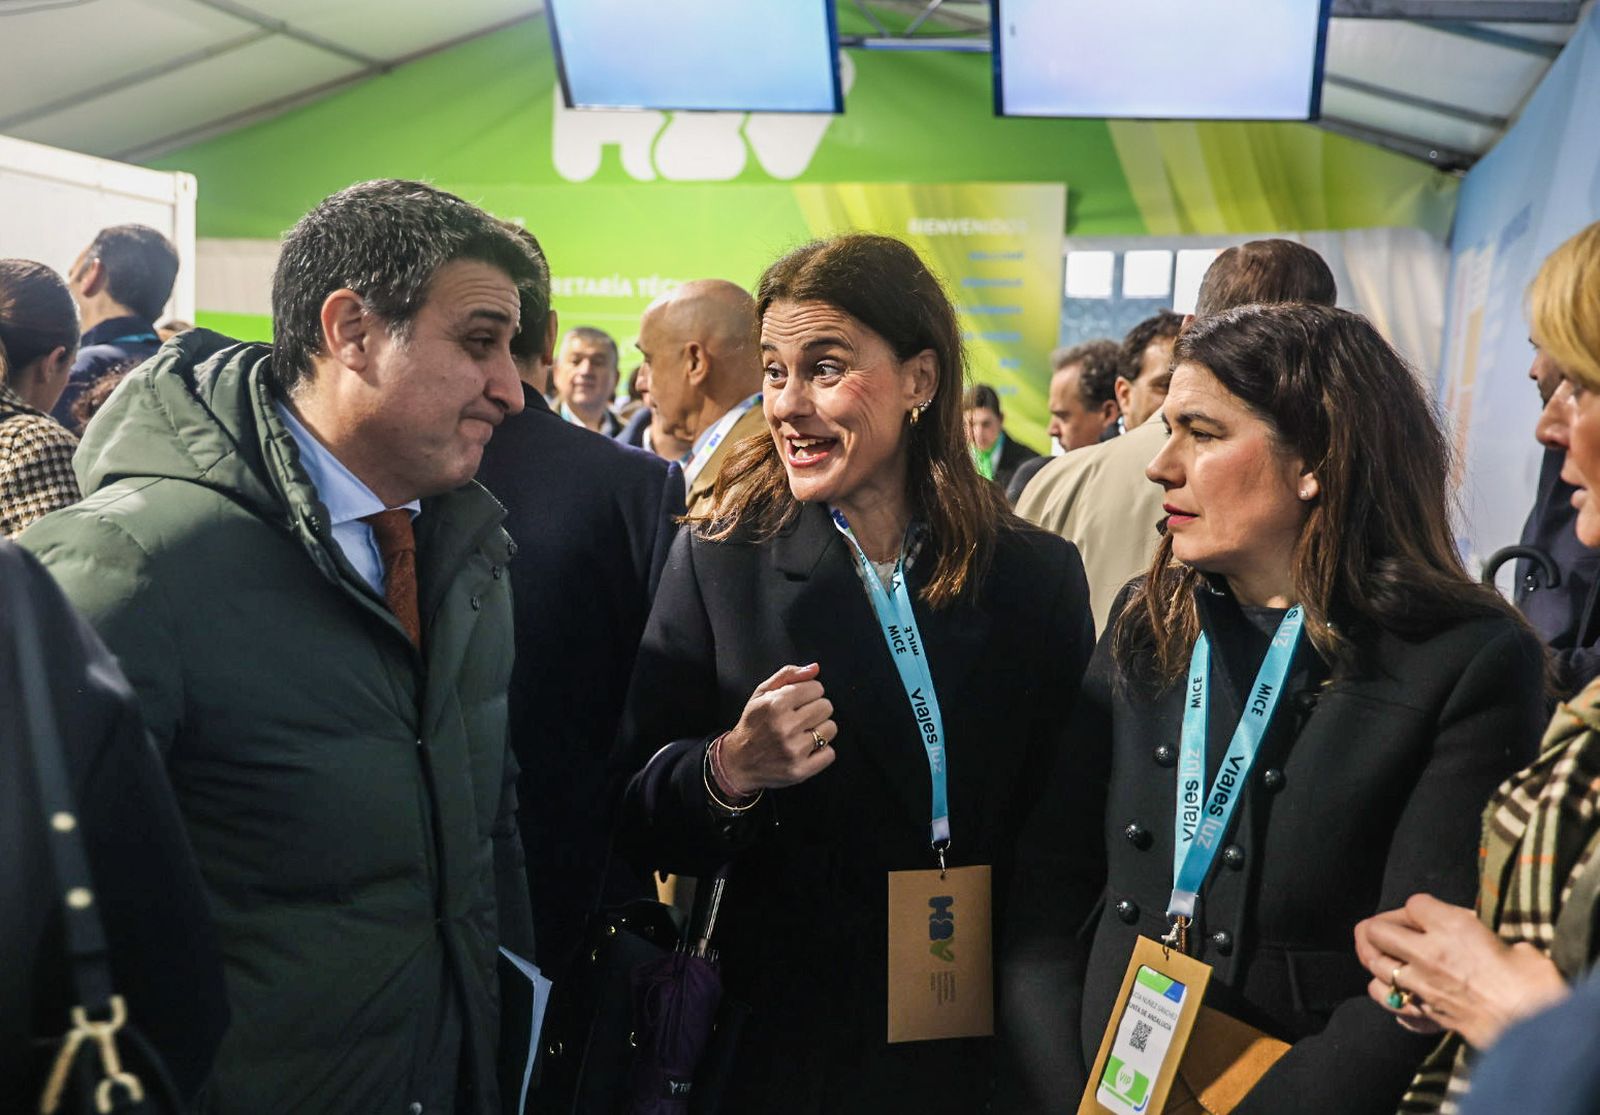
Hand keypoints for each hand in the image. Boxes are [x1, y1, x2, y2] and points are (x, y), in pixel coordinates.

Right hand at [719, 663, 837, 792]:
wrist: (739, 762)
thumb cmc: (753, 724)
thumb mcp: (761, 693)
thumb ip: (788, 675)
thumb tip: (815, 668)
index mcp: (775, 704)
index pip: (816, 688)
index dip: (809, 692)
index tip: (799, 701)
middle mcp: (785, 727)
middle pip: (826, 707)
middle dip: (816, 709)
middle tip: (801, 717)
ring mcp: (793, 750)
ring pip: (831, 729)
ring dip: (820, 729)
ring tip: (803, 733)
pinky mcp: (800, 770)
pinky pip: (830, 753)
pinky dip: (821, 751)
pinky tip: (806, 749)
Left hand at [1354, 893, 1568, 1048]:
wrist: (1536, 1029)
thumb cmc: (1535, 984)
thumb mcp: (1517, 945)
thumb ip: (1486, 938)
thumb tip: (1478, 940)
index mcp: (1452, 927)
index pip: (1414, 903)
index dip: (1420, 909)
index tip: (1430, 916)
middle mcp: (1427, 953)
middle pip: (1375, 931)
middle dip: (1379, 928)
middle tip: (1392, 932)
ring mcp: (1421, 985)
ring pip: (1375, 966)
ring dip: (1378, 960)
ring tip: (1389, 959)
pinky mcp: (1425, 1014)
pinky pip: (1391, 1002)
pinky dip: (1391, 997)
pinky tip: (1401, 993)